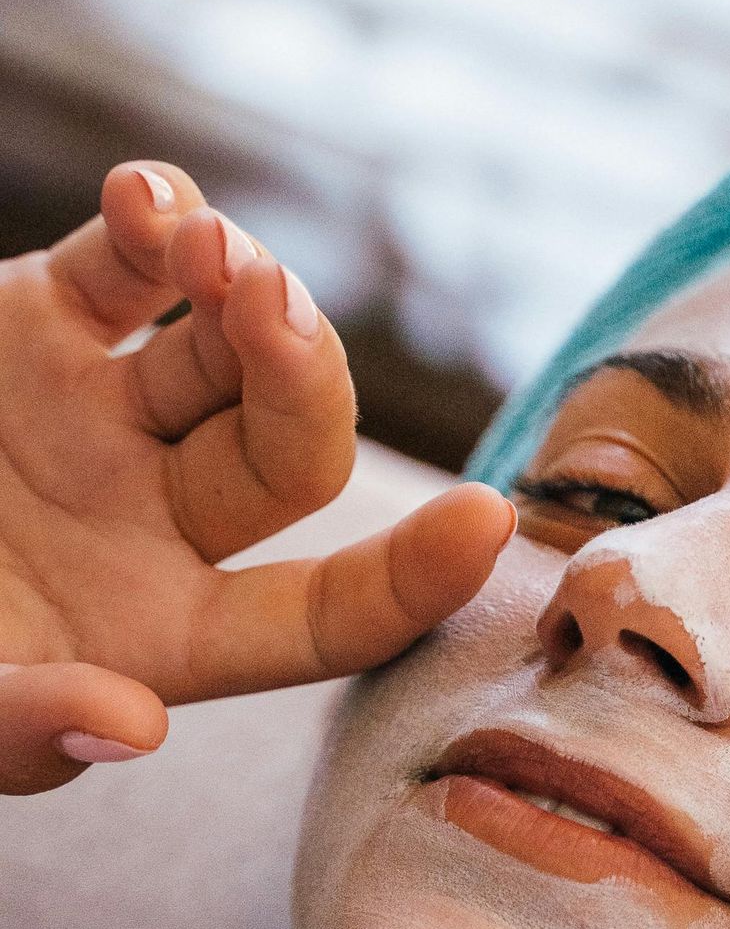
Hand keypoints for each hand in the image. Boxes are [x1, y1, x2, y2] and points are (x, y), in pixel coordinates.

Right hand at [0, 161, 513, 792]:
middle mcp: (151, 521)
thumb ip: (14, 728)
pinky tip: (156, 201)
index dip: (409, 581)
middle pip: (290, 452)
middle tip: (262, 319)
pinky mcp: (35, 317)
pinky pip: (134, 257)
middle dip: (303, 381)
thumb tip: (135, 726)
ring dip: (246, 286)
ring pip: (229, 339)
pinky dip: (162, 216)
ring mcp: (100, 412)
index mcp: (153, 639)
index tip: (482, 518)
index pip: (321, 619)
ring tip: (204, 255)